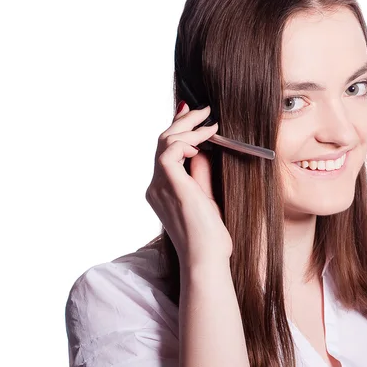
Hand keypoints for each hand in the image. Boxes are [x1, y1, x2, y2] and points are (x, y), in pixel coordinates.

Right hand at [145, 102, 232, 268]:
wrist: (206, 257)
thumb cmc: (210, 237)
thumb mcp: (206, 198)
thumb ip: (200, 173)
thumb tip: (203, 149)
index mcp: (163, 190)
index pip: (166, 152)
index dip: (178, 130)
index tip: (195, 115)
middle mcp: (156, 186)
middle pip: (163, 142)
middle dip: (182, 121)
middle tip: (202, 109)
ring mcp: (159, 185)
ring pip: (165, 141)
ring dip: (188, 127)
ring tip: (209, 121)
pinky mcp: (168, 183)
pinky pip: (170, 149)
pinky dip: (188, 140)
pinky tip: (204, 142)